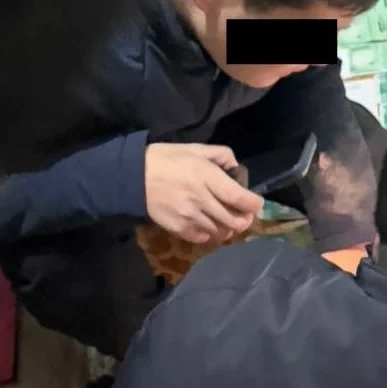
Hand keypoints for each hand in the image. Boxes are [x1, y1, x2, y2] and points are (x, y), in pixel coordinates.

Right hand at [144, 143, 263, 243]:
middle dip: (244, 220)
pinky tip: (207, 226)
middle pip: (235, 220)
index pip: (241, 199)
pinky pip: (202, 238)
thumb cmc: (164, 159)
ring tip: (226, 222)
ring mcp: (190, 216)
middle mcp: (202, 199)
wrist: (131, 176)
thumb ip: (220, 155)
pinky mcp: (178, 228)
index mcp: (208, 177)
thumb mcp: (193, 148)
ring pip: (220, 232)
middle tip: (244, 216)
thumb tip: (235, 167)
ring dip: (227, 229)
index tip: (255, 204)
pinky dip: (208, 234)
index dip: (254, 204)